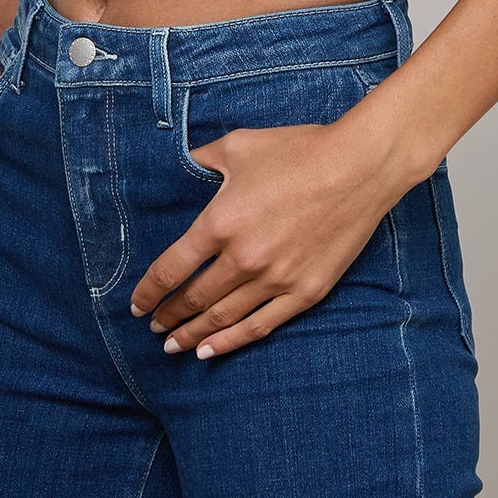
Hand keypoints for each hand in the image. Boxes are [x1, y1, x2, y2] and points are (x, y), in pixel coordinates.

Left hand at [128, 117, 402, 359]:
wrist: (359, 166)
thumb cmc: (299, 150)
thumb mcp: (240, 146)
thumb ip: (203, 159)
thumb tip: (182, 163)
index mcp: (221, 222)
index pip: (171, 268)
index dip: (149, 291)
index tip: (137, 305)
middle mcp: (243, 258)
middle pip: (194, 299)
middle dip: (169, 316)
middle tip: (154, 328)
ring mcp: (275, 280)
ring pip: (223, 318)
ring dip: (194, 334)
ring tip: (174, 345)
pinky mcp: (305, 292)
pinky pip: (260, 326)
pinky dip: (231, 342)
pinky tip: (211, 351)